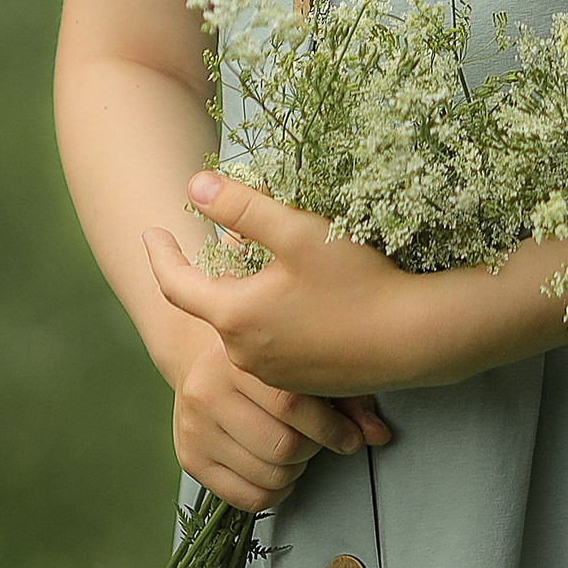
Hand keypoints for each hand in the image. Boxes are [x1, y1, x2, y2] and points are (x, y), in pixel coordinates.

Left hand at [144, 172, 431, 400]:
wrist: (416, 339)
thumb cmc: (358, 282)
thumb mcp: (297, 232)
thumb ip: (242, 207)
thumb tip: (193, 184)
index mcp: (236, 316)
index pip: (175, 286)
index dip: (160, 255)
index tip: (151, 231)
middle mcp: (246, 354)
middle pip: (213, 303)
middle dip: (215, 269)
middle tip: (232, 233)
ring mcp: (274, 374)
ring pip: (244, 324)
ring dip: (247, 294)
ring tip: (274, 262)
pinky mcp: (302, 384)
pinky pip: (272, 345)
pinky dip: (273, 318)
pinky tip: (305, 297)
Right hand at [160, 316, 391, 513]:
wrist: (201, 359)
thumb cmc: (263, 362)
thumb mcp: (303, 362)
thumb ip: (345, 395)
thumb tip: (379, 434)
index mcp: (235, 356)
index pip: (291, 403)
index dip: (331, 428)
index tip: (350, 437)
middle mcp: (206, 390)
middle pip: (282, 446)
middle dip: (313, 449)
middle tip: (316, 439)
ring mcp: (193, 427)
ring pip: (269, 475)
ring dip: (295, 470)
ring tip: (294, 447)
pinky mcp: (189, 458)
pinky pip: (249, 498)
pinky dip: (275, 491)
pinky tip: (276, 466)